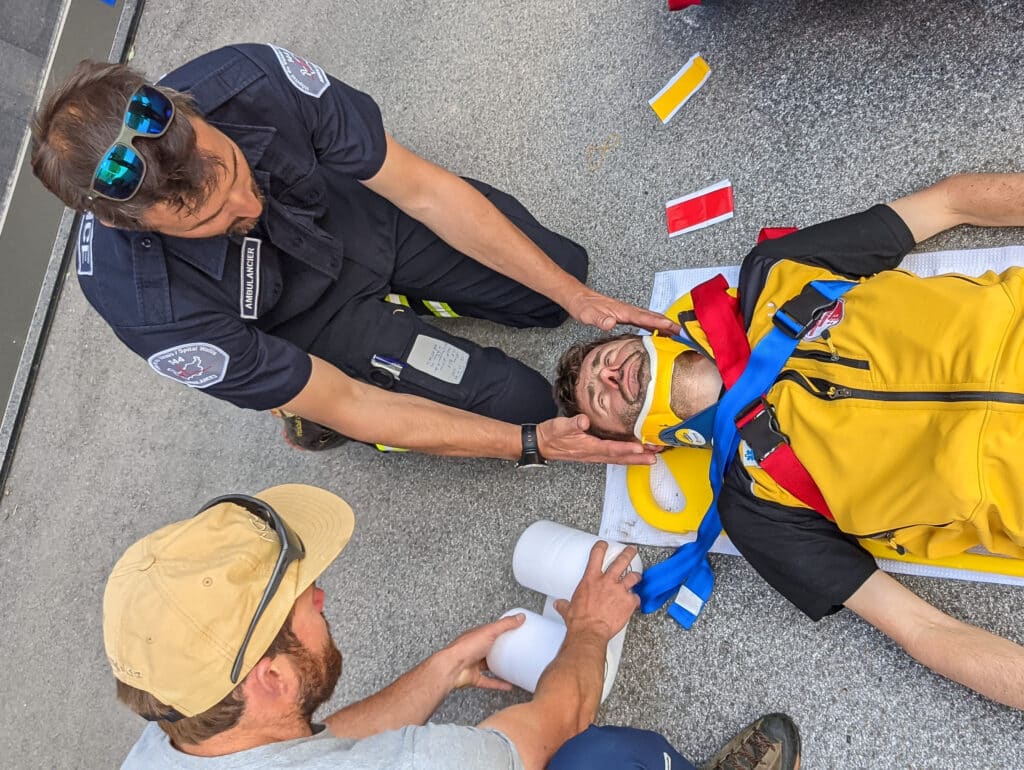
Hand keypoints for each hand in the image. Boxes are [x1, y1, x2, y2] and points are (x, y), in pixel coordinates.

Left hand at [443, 614, 525, 690]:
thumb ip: (505, 624)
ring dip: (499, 666)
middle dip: (500, 649)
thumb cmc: (465, 648)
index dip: (501, 629)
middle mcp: (474, 649)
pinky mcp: (474, 677)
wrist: (452, 668)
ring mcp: (473, 664)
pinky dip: (499, 684)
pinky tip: (508, 685)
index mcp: (477, 636)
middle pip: (489, 648)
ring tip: (512, 667)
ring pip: (488, 665)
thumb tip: (519, 617)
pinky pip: (489, 681)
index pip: (491, 630)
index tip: (514, 631)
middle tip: (514, 650)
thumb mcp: (489, 631)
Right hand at [537, 415, 657, 464]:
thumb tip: (584, 421)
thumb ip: (572, 424)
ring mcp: (595, 454)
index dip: (626, 449)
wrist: (542, 443)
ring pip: (618, 458)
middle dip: (638, 458)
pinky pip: (614, 455)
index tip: (640, 448)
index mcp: (588, 447)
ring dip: (635, 459)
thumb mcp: (560, 426)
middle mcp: (594, 454)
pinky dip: (626, 455)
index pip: (611, 449)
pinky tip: (635, 453)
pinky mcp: (594, 452)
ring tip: (651, 457)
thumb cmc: (552, 435)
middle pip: (620, 458)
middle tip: (655, 457)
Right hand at [555, 542, 640, 641]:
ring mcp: (619, 591)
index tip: (603, 545)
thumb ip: (565, 605)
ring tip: (637, 576)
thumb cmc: (580, 621)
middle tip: (631, 550)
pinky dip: (636, 600)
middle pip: (621, 561)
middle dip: (628, 554)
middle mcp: (607, 582)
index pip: (596, 555)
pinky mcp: (628, 602)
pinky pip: (636, 598)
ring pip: (633, 577)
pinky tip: (634, 602)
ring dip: (636, 576)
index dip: (601, 547)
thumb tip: (559, 604)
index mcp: (591, 579)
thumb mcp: (568, 609)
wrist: (590, 632)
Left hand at [566, 288, 680, 334]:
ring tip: (676, 333)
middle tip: (683, 333)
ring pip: (649, 318)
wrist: (578, 298)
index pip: (645, 318)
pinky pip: (643, 320)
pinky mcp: (624, 315)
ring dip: (663, 325)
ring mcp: (627, 312)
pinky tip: (657, 331)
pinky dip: (653, 325)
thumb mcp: (588, 315)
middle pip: (652, 317)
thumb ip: (599, 319)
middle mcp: (628, 310)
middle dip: (668, 324)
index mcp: (623, 311)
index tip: (674, 328)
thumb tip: (611, 323)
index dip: (660, 323)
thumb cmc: (583, 306)